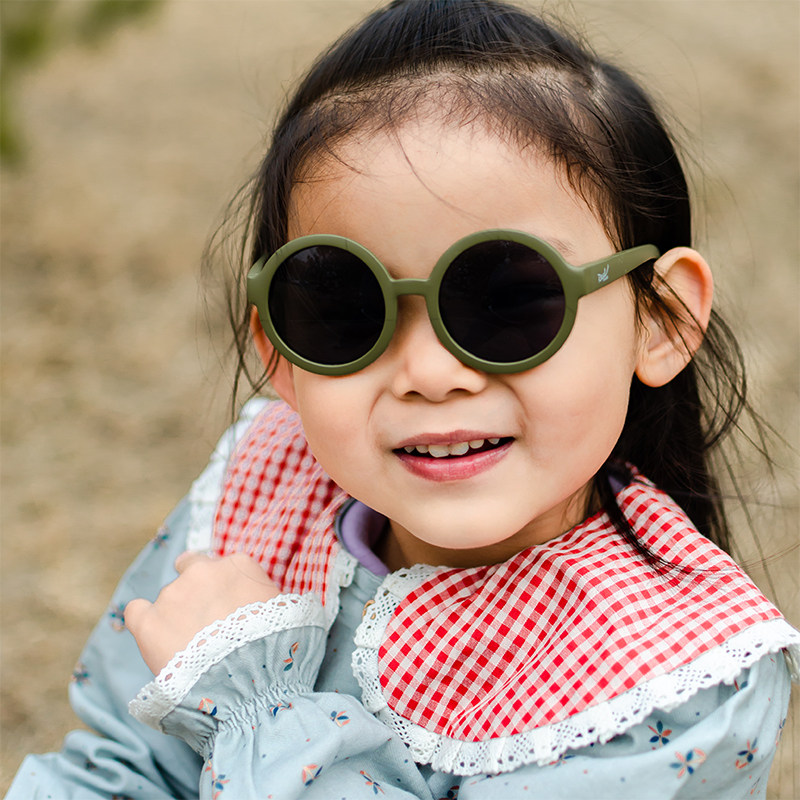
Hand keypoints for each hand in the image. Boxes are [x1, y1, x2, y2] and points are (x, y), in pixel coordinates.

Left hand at [125, 552, 279, 673]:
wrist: (248, 686)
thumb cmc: (277, 651)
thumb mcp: (293, 614)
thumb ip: (273, 598)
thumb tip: (271, 599)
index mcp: (239, 565)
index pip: (224, 566)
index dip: (225, 589)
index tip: (230, 608)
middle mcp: (203, 571)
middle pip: (191, 570)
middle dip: (196, 592)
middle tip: (205, 623)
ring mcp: (173, 595)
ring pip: (169, 597)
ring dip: (176, 615)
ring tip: (189, 650)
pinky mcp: (148, 622)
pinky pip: (136, 611)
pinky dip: (143, 622)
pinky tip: (154, 638)